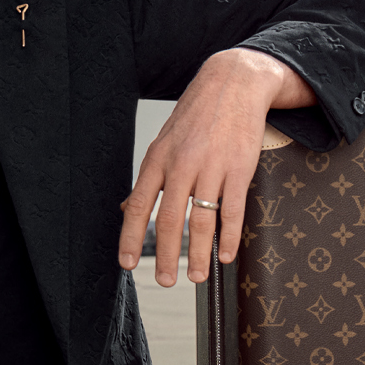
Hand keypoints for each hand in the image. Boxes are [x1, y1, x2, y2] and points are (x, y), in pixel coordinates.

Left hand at [118, 49, 313, 285]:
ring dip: (198, 254)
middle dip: (167, 256)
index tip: (128, 265)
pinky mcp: (239, 168)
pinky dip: (229, 237)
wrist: (233, 83)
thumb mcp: (164, 143)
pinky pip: (232, 210)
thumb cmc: (196, 116)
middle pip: (170, 220)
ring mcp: (211, 167)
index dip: (131, 238)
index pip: (138, 205)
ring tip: (197, 276)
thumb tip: (125, 210)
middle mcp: (182, 165)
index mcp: (158, 160)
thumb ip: (148, 179)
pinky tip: (226, 254)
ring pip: (202, 221)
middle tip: (167, 281)